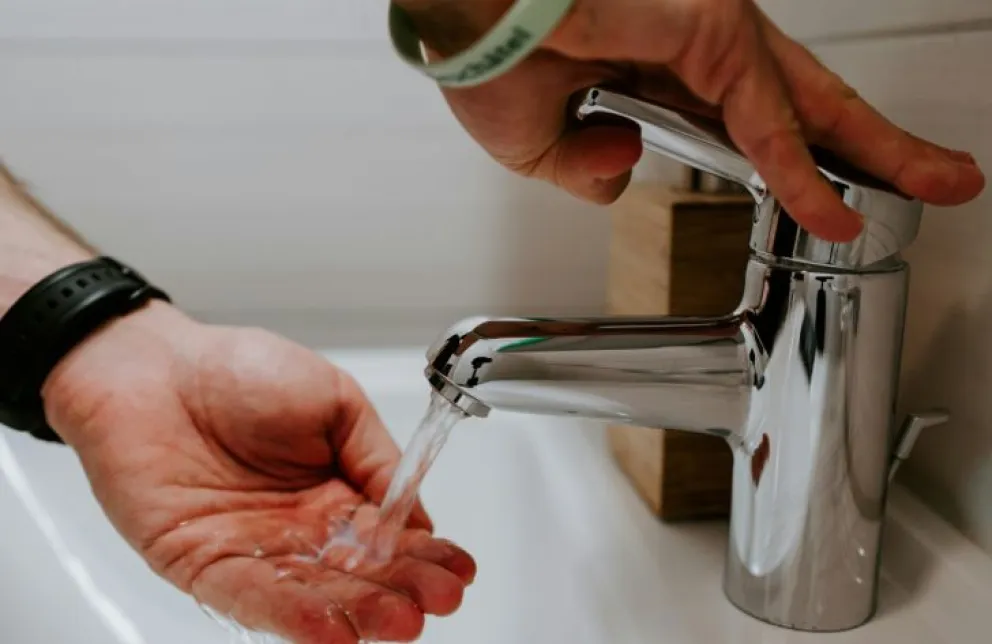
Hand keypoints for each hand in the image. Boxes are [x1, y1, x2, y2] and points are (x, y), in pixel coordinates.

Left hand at [41, 302, 475, 643]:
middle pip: (360, 573)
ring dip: (359, 612)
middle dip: (402, 589)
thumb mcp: (335, 401)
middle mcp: (301, 530)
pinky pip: (255, 597)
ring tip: (399, 623)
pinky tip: (335, 630)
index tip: (458, 571)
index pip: (390, 537)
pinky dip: (295, 615)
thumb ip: (377, 458)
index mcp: (337, 490)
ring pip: (315, 593)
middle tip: (437, 602)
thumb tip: (418, 517)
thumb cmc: (242, 370)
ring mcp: (256, 552)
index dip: (426, 555)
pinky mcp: (206, 566)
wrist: (155, 367)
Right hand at [401, 0, 984, 241]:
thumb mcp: (541, 149)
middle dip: (873, 148)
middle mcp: (695, 54)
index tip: (822, 200)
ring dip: (876, 152)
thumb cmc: (487, 59)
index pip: (747, 125)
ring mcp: (711, 41)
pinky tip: (833, 210)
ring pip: (811, 108)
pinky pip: (766, 120)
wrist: (466, 19)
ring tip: (938, 184)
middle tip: (935, 178)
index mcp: (655, 75)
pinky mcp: (713, 32)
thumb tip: (621, 171)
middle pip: (805, 110)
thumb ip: (588, 169)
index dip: (791, 163)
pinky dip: (799, 171)